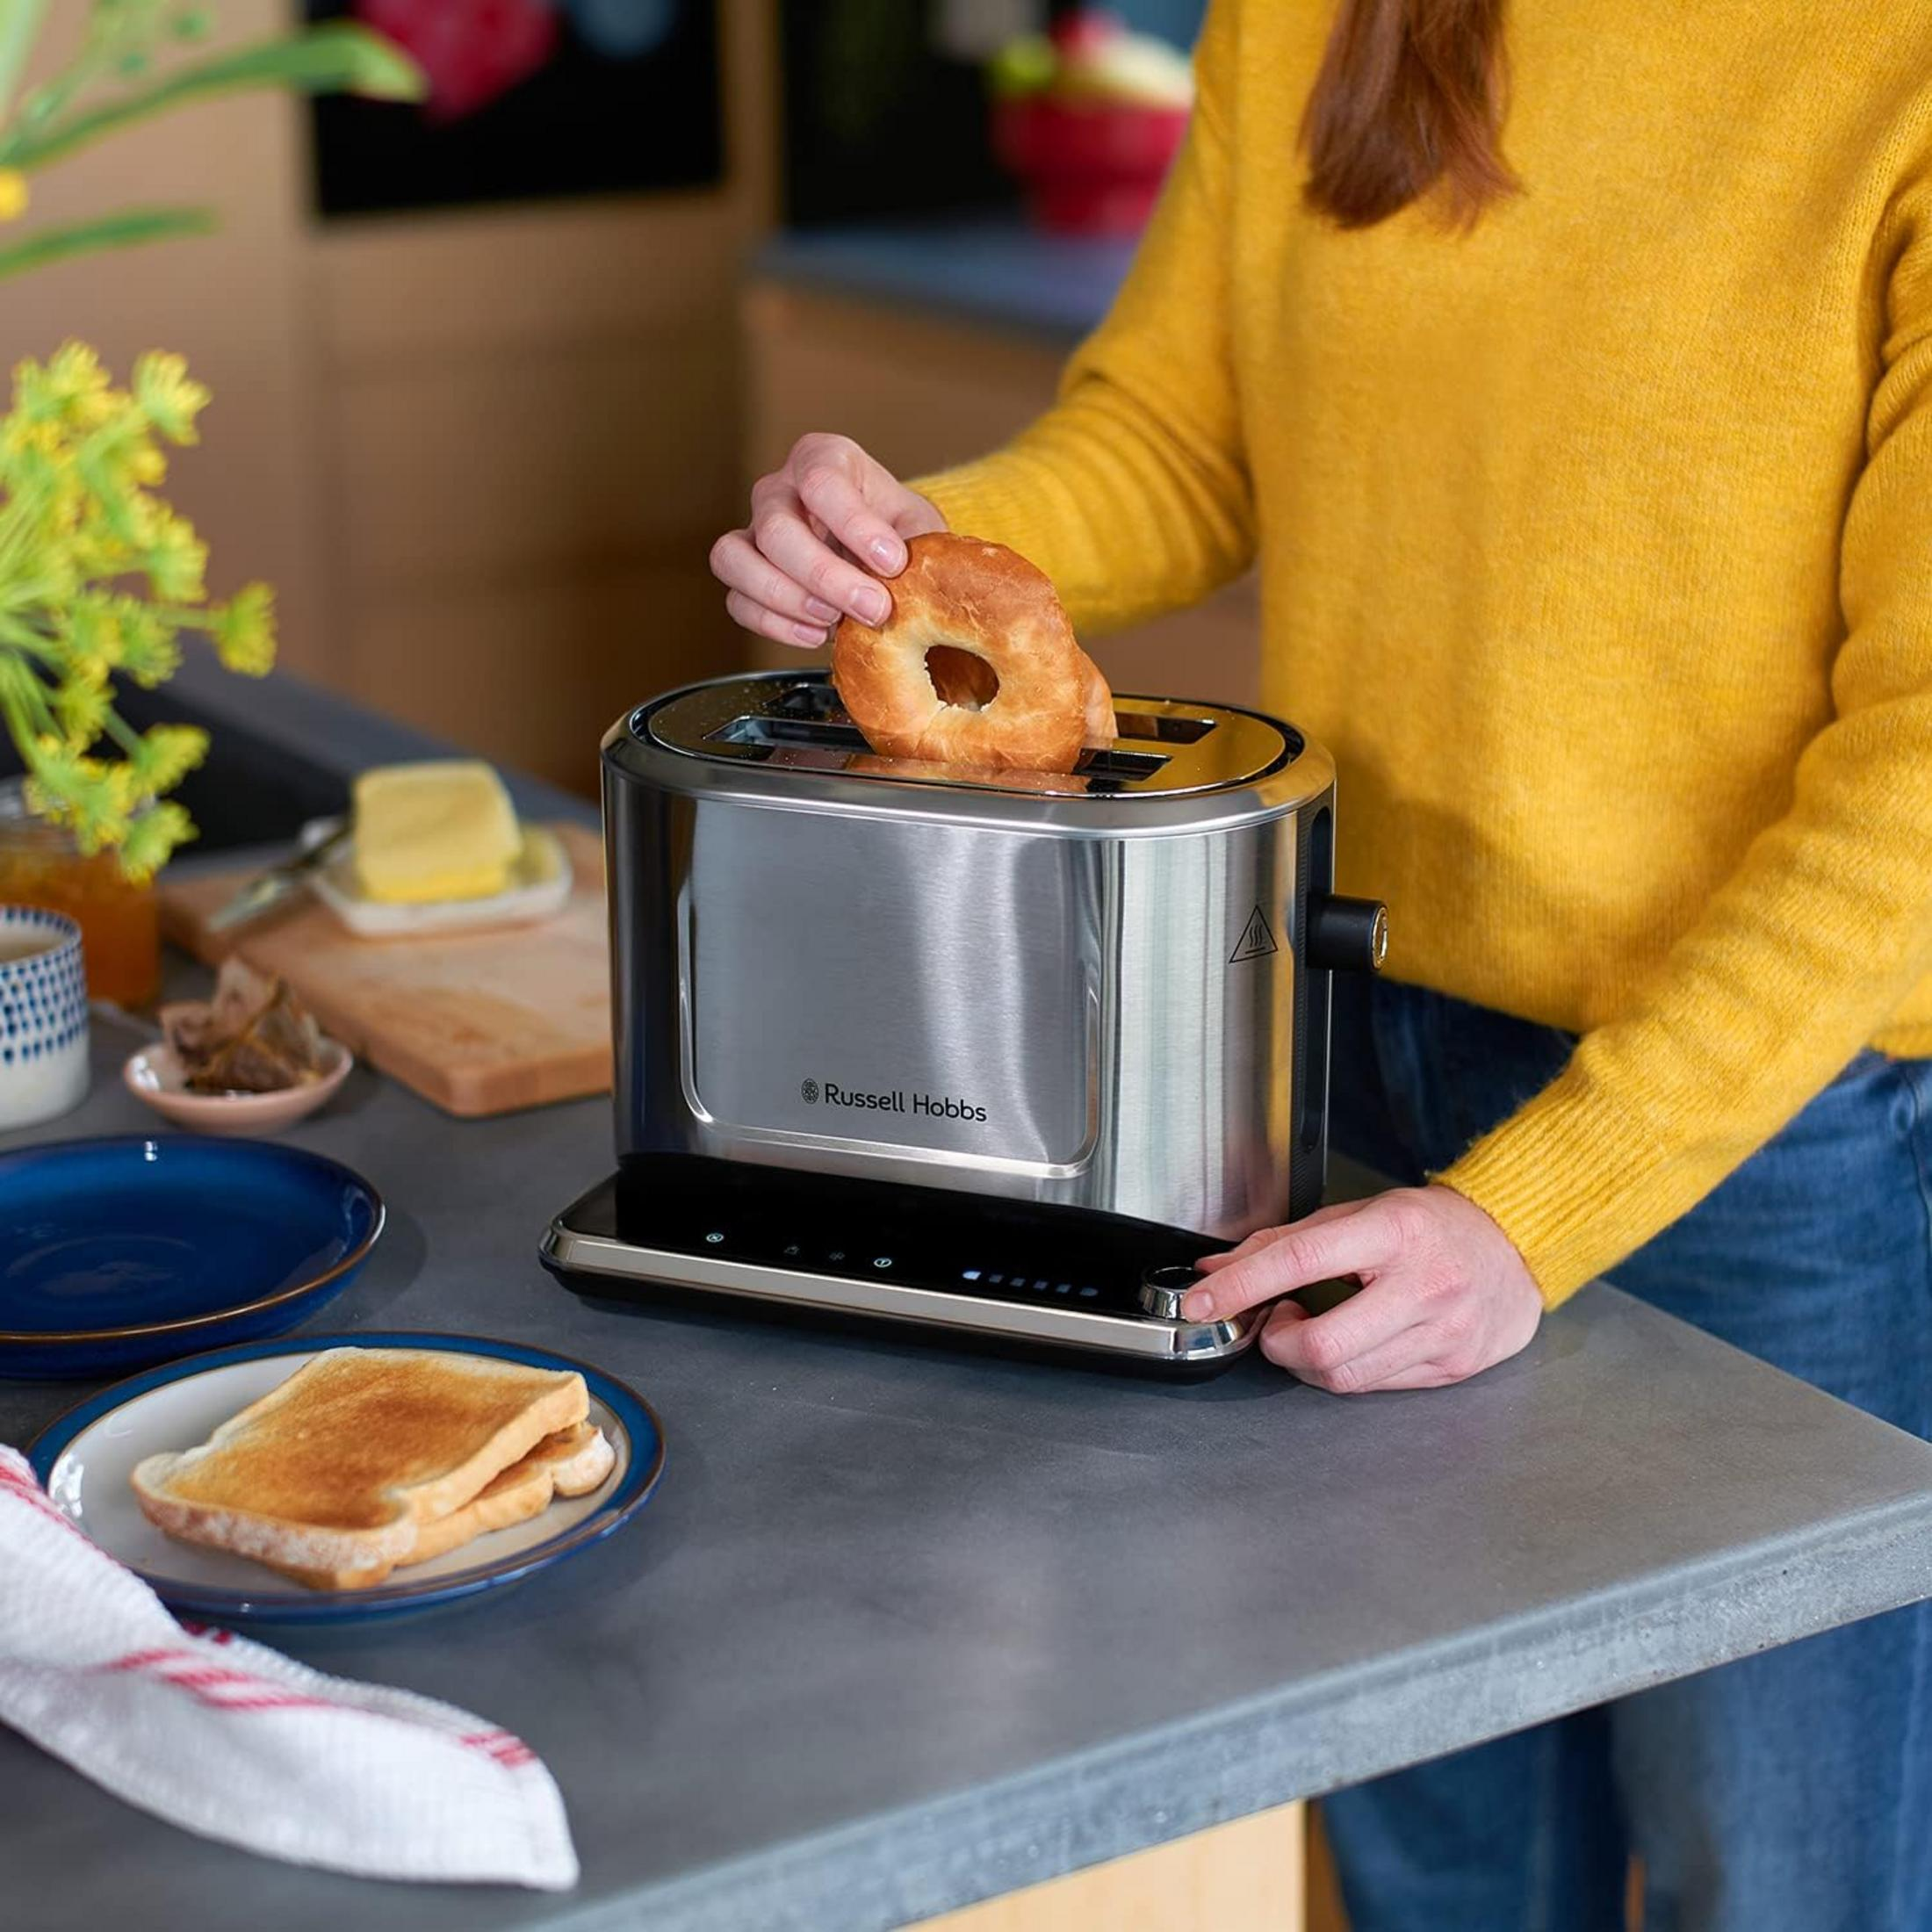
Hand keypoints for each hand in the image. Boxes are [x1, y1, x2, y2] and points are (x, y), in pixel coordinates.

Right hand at [710, 432, 946, 648]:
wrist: (880, 558)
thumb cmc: (897, 533)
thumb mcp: (919, 527)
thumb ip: (918, 546)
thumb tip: (916, 579)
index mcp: (824, 459)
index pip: (821, 482)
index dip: (855, 526)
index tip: (893, 563)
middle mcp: (779, 489)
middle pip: (777, 529)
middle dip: (826, 577)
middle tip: (874, 609)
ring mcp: (753, 531)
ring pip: (735, 560)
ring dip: (786, 599)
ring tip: (834, 621)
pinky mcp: (743, 575)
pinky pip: (736, 601)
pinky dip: (773, 624)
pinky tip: (815, 634)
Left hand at [1184, 1186, 1542, 1392]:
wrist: (1514, 1249)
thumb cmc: (1430, 1226)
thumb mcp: (1358, 1212)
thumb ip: (1284, 1241)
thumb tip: (1217, 1268)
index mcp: (1394, 1232)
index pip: (1299, 1261)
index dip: (1239, 1285)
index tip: (1201, 1300)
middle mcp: (1423, 1286)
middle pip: (1322, 1343)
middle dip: (1275, 1342)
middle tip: (1273, 1321)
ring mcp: (1442, 1333)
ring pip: (1344, 1377)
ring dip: (1305, 1361)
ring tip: (1309, 1328)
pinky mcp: (1451, 1367)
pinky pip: (1374, 1387)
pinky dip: (1343, 1370)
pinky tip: (1347, 1342)